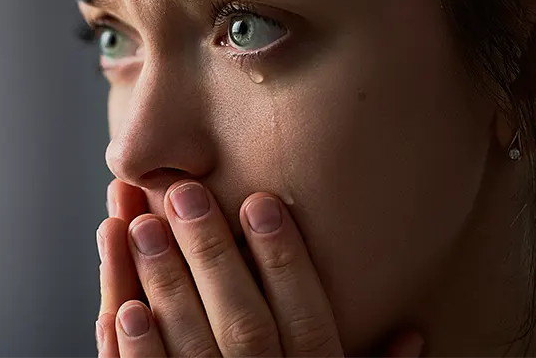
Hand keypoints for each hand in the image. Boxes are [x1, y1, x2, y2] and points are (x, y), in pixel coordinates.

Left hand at [96, 179, 423, 357]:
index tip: (260, 201)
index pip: (309, 320)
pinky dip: (135, 355)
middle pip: (243, 323)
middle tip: (184, 194)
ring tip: (140, 227)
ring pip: (190, 350)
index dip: (285, 261)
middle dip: (211, 256)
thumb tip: (416, 335)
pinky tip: (119, 308)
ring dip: (162, 287)